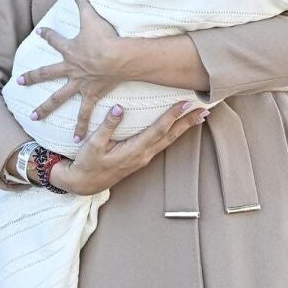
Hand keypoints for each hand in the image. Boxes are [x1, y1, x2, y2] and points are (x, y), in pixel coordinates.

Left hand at [21, 0, 127, 141]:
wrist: (117, 58)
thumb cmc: (105, 37)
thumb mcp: (91, 15)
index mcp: (69, 49)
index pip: (54, 39)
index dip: (47, 34)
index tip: (39, 32)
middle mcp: (70, 68)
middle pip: (47, 73)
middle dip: (33, 78)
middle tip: (19, 84)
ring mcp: (79, 83)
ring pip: (58, 97)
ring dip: (46, 107)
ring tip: (34, 117)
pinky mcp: (91, 94)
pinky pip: (84, 113)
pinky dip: (80, 126)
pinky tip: (74, 140)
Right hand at [48, 102, 208, 195]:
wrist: (83, 184)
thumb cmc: (87, 163)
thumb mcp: (93, 144)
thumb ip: (107, 126)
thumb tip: (119, 108)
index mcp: (134, 151)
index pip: (158, 130)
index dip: (172, 116)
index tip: (185, 103)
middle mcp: (143, 155)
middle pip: (170, 136)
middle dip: (188, 123)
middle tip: (204, 110)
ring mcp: (143, 158)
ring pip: (168, 141)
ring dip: (184, 128)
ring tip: (197, 117)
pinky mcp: (140, 158)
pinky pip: (162, 144)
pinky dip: (173, 133)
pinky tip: (178, 128)